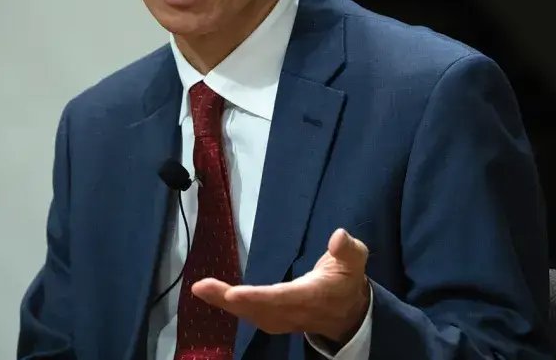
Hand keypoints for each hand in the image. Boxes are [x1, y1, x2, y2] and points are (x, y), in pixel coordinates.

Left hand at [192, 228, 370, 343]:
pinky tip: (211, 295)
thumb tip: (338, 236)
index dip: (259, 297)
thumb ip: (348, 249)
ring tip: (200, 289)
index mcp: (313, 296)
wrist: (348, 313)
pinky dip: (229, 306)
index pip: (283, 298)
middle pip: (259, 309)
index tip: (234, 293)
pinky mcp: (274, 319)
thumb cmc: (347, 279)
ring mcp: (283, 319)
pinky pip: (249, 314)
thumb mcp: (355, 260)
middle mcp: (294, 312)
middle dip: (229, 300)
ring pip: (250, 314)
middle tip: (201, 287)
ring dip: (222, 303)